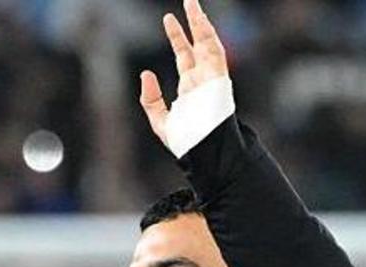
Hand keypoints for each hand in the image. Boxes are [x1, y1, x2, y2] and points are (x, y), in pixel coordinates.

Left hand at [139, 0, 229, 146]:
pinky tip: (201, 20)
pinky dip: (208, 35)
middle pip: (198, 45)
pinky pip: (215, 52)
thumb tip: (146, 73)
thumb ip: (151, 100)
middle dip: (192, 24)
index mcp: (191, 89)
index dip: (177, 37)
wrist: (204, 153)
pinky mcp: (218, 79)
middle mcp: (203, 80)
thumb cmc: (187, 145)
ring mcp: (212, 79)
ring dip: (202, 23)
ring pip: (208, 44)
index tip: (168, 19)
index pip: (184, 56)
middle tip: (188, 2)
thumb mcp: (161, 122)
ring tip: (192, 3)